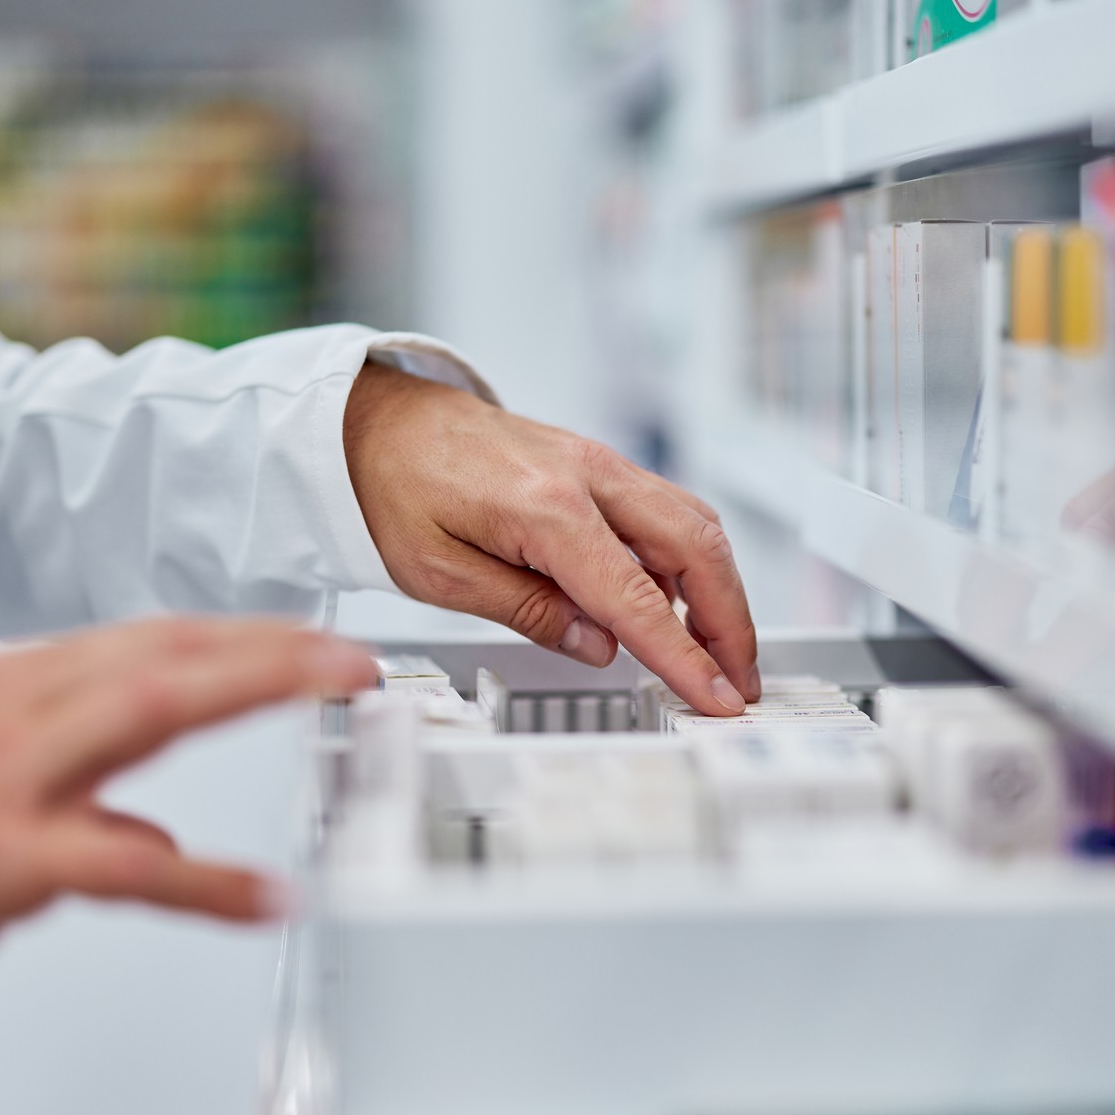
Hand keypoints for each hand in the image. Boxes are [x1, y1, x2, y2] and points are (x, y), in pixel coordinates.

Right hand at [0, 618, 376, 998]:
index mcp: (9, 694)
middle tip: (349, 651)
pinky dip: (202, 880)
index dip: (236, 637)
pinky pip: (120, 866)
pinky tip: (264, 893)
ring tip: (336, 690)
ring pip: (153, 709)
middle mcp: (14, 714)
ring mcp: (7, 779)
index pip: (147, 644)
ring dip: (257, 689)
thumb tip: (150, 839)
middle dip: (268, 644)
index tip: (302, 638)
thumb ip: (71, 793)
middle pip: (167, 655)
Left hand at [343, 363, 758, 714]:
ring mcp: (599, 464)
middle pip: (696, 548)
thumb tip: (598, 647)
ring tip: (716, 652)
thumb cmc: (394, 485)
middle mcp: (587, 475)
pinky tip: (674, 604)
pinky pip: (667, 511)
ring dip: (719, 590)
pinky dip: (689, 561)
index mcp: (544, 506)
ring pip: (694, 524)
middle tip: (737, 681)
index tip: (713, 695)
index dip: (682, 655)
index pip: (635, 596)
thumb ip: (526, 611)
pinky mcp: (598, 465)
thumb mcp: (437, 573)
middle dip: (731, 622)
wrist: (377, 418)